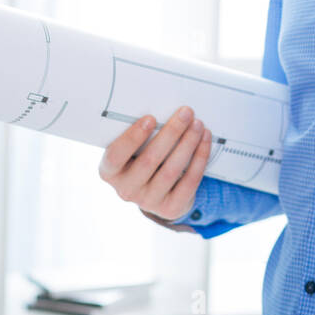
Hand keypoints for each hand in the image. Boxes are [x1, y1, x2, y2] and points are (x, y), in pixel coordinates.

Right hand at [97, 105, 211, 222]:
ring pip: (171, 171)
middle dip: (170, 133)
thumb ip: (140, 134)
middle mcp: (126, 190)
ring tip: (198, 124)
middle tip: (186, 112)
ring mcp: (148, 201)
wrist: (158, 192)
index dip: (132, 138)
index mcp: (110, 171)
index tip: (150, 118)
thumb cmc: (143, 158)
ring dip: (187, 144)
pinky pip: (189, 182)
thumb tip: (163, 106)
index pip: (116, 156)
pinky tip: (204, 140)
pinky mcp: (171, 208)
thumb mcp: (133, 149)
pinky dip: (199, 158)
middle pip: (149, 160)